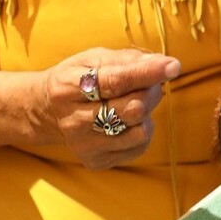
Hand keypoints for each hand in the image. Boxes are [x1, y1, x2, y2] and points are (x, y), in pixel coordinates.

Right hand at [40, 48, 180, 168]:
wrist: (47, 111)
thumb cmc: (78, 77)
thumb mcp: (92, 58)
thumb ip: (126, 59)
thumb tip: (162, 63)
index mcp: (68, 87)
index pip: (115, 81)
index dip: (147, 73)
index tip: (173, 66)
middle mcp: (74, 121)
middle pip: (131, 109)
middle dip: (151, 91)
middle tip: (151, 82)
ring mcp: (84, 145)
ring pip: (139, 131)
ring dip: (147, 112)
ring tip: (135, 101)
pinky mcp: (96, 161)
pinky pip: (138, 146)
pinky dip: (141, 129)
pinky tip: (128, 120)